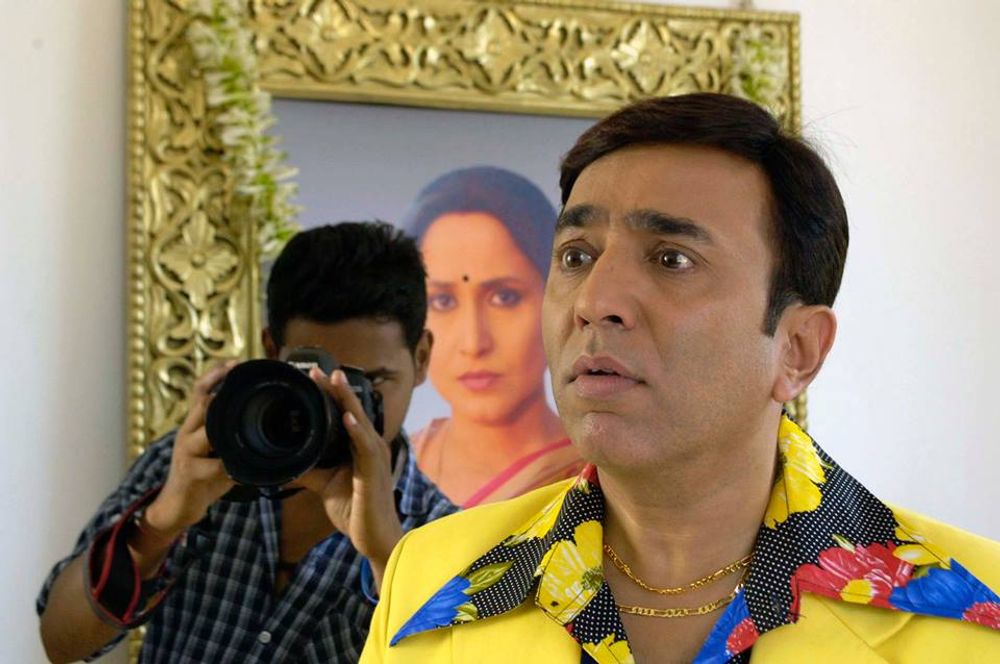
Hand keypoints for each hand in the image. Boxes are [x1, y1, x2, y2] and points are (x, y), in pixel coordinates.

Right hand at [144, 361, 237, 538]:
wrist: (177, 506)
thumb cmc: (202, 475)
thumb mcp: (214, 450)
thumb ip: (228, 434)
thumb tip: (261, 421)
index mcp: (194, 425)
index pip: (200, 392)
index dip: (214, 375)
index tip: (235, 362)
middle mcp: (187, 433)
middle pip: (201, 405)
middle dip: (220, 392)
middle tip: (241, 379)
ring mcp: (187, 452)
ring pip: (205, 432)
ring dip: (224, 428)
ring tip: (241, 421)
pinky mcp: (191, 473)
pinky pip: (213, 466)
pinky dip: (230, 466)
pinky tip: (242, 468)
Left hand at [294, 368, 403, 587]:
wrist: (374, 538)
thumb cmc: (356, 510)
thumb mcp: (325, 486)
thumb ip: (309, 470)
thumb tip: (285, 461)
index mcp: (360, 447)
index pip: (346, 413)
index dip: (331, 394)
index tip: (313, 376)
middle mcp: (370, 446)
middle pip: (353, 410)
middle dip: (336, 389)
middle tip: (319, 369)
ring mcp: (375, 457)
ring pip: (359, 421)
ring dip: (346, 400)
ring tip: (334, 381)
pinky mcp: (374, 471)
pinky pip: (365, 446)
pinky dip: (356, 429)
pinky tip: (347, 417)